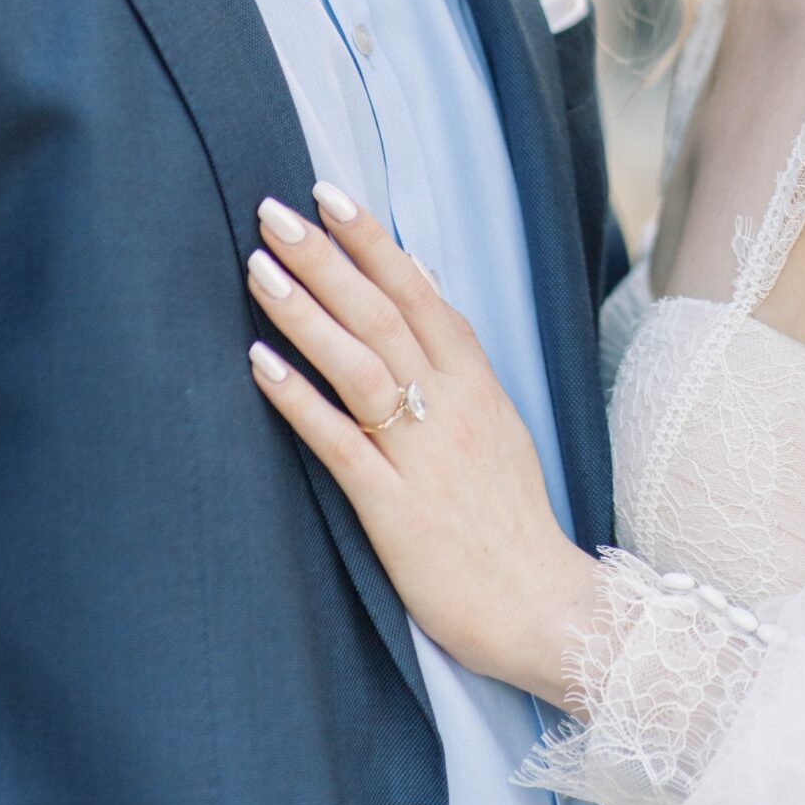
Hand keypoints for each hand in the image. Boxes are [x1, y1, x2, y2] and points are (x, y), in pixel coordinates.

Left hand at [245, 184, 602, 706]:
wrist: (547, 612)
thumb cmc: (508, 519)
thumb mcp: (496, 422)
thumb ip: (454, 356)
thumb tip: (418, 277)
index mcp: (476, 386)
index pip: (421, 293)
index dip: (373, 241)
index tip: (329, 192)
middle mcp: (452, 410)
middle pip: (384, 316)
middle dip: (326, 258)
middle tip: (273, 210)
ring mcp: (424, 459)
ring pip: (361, 367)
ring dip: (306, 314)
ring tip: (258, 268)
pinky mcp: (397, 511)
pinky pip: (342, 444)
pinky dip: (300, 400)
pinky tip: (259, 364)